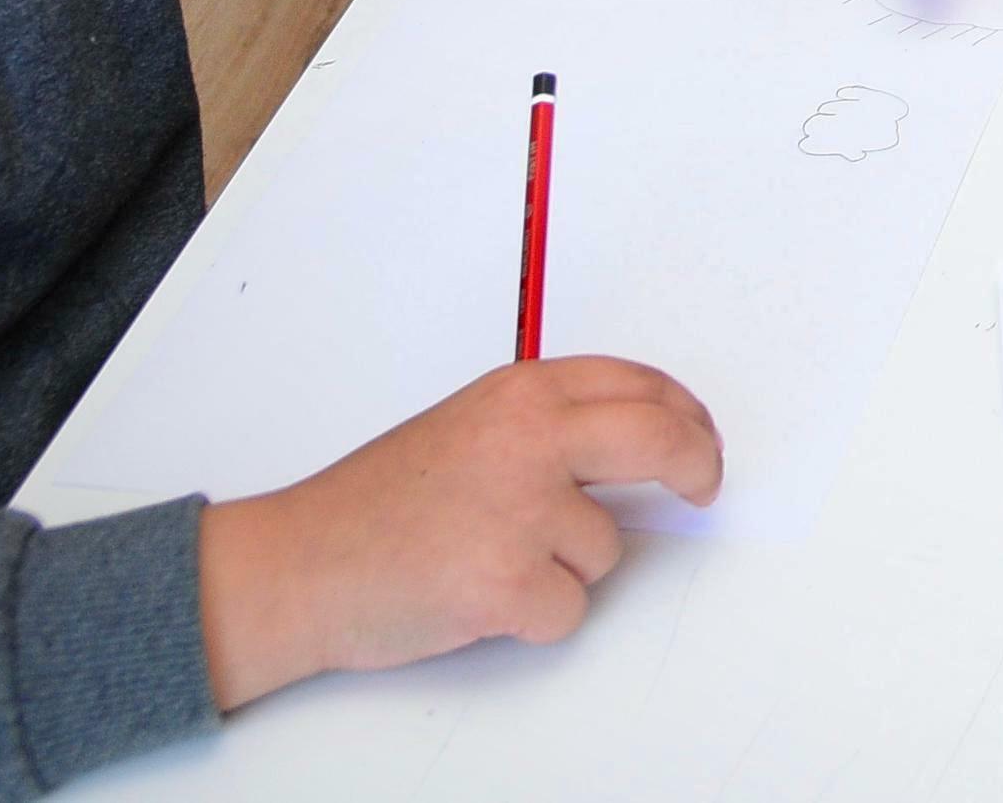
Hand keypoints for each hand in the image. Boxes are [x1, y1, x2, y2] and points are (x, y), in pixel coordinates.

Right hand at [196, 357, 723, 706]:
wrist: (300, 566)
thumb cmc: (375, 504)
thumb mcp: (466, 427)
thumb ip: (545, 427)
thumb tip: (638, 447)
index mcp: (520, 393)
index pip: (637, 385)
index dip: (682, 413)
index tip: (696, 437)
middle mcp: (529, 438)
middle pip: (661, 439)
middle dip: (697, 465)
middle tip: (702, 488)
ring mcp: (521, 509)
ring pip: (606, 549)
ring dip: (566, 568)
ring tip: (488, 559)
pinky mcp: (509, 581)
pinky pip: (569, 610)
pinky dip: (535, 618)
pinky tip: (478, 599)